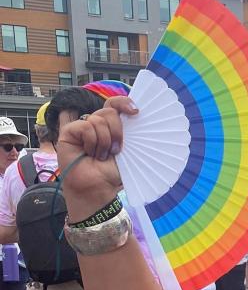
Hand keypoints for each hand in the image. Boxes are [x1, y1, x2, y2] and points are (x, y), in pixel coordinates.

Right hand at [56, 98, 138, 220]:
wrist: (97, 187)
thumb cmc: (110, 172)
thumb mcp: (126, 151)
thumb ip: (128, 134)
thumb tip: (136, 115)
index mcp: (110, 126)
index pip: (115, 104)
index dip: (124, 102)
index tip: (135, 111)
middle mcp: (96, 124)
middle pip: (109, 111)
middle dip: (116, 132)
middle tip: (115, 150)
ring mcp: (82, 127)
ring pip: (98, 120)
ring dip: (104, 142)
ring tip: (100, 156)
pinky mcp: (69, 132)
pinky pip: (86, 126)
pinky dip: (91, 141)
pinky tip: (88, 152)